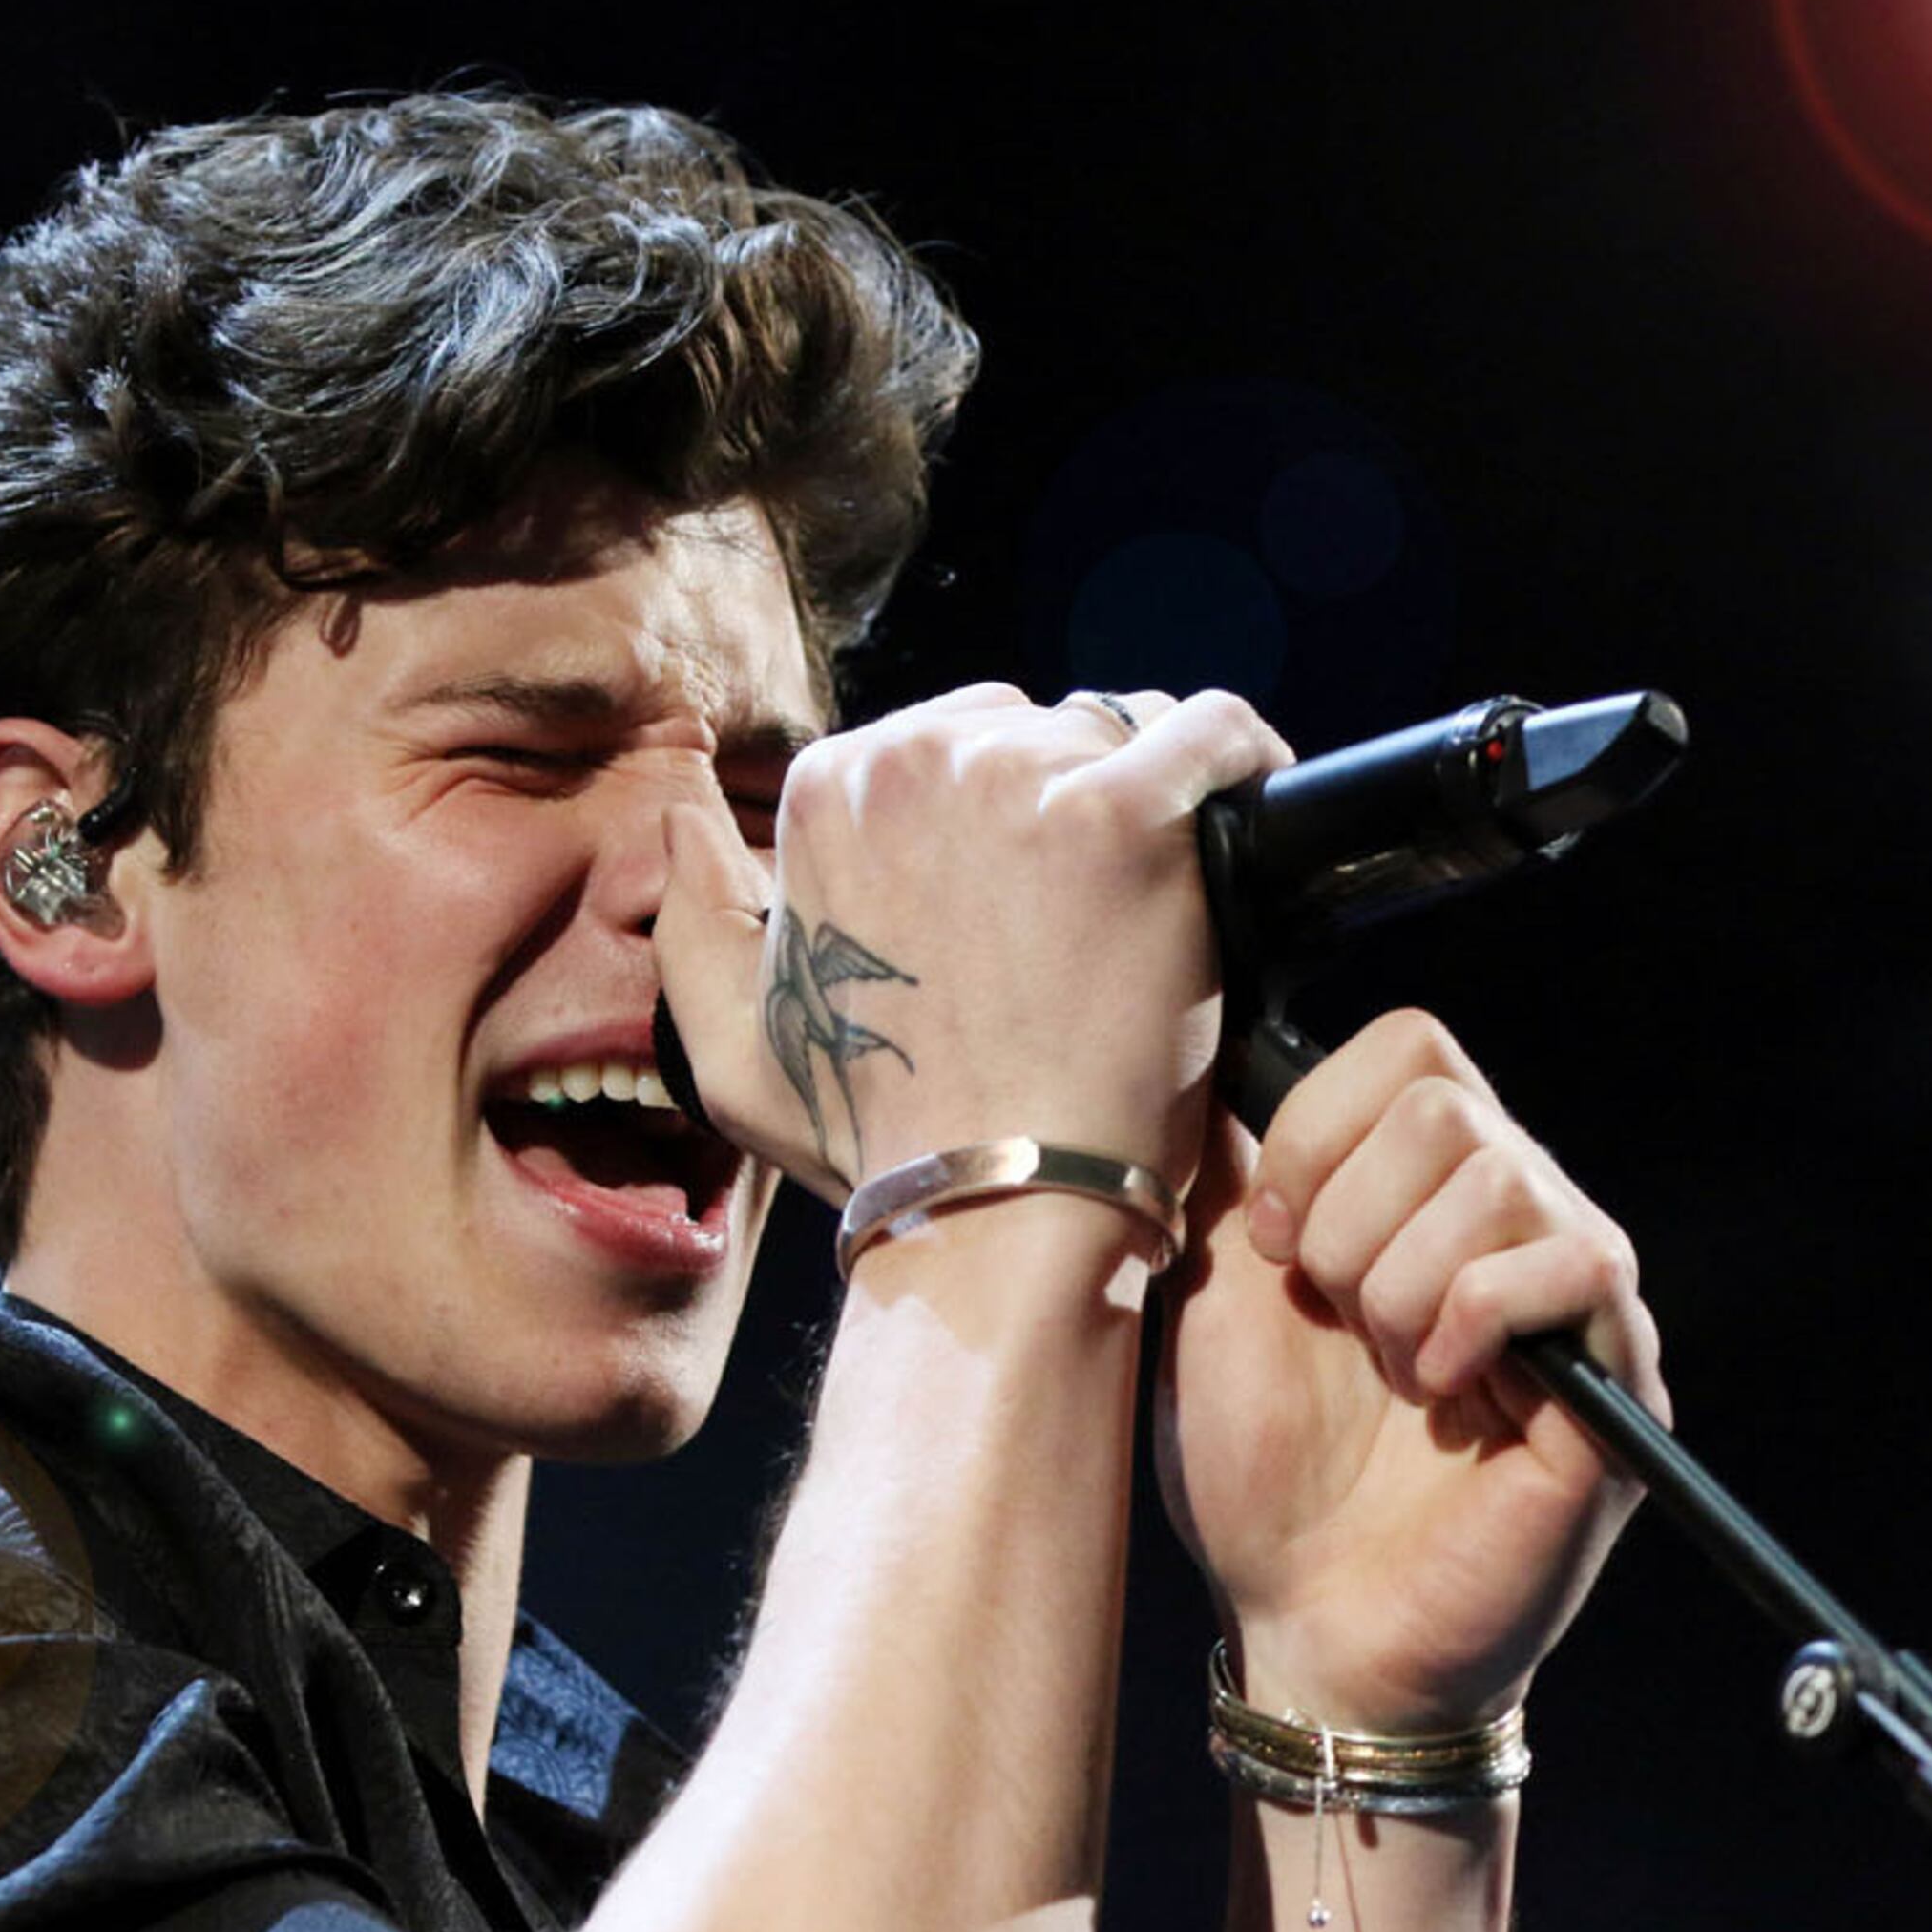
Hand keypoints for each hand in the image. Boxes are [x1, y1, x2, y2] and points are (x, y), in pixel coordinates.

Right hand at [654, 686, 1290, 1207]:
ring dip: (1155, 798)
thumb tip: (679, 823)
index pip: (954, 743)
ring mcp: (1020, 781)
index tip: (1040, 895)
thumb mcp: (733, 1052)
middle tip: (1106, 915)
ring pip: (1125, 731)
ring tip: (1172, 899)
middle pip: (1039, 728)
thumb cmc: (884, 1141)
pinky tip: (1251, 827)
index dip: (1007, 817)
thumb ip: (694, 929)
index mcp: (829, 796)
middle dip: (1075, 799)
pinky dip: (1244, 763)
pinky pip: (1215, 735)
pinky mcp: (1123, 816)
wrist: (997, 1203)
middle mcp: (915, 763)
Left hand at [1155, 1010, 1665, 1734]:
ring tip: (1393, 1375)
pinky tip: (1443, 1392)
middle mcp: (1514, 1225)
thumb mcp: (1212, 1297)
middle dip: (1350, 1223)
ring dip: (1403, 1286)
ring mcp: (1574, 1300)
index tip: (1274, 1242)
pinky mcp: (1617, 1383)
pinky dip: (1475, 1318)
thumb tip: (1205, 1059)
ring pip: (1503, 1178)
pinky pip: (1574, 1267)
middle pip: (1448, 1104)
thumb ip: (1227, 1173)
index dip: (1323, 1127)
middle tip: (1340, 1328)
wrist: (1305, 1623)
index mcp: (1421, 1192)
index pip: (1411, 1046)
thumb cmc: (1261, 1477)